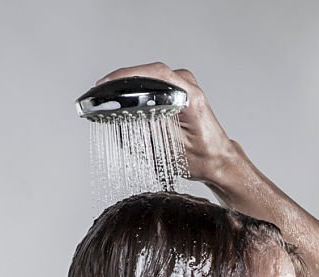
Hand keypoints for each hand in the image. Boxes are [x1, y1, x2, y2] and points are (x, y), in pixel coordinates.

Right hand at [93, 62, 236, 185]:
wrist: (218, 161)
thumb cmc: (202, 158)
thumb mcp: (172, 148)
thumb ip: (149, 130)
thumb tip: (123, 118)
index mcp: (190, 97)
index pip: (155, 74)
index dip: (128, 76)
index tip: (108, 83)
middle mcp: (188, 86)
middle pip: (149, 73)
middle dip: (122, 82)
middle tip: (101, 91)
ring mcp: (184, 86)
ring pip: (150, 77)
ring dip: (129, 87)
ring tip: (109, 97)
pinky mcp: (179, 91)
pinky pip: (154, 84)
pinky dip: (139, 91)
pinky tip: (126, 100)